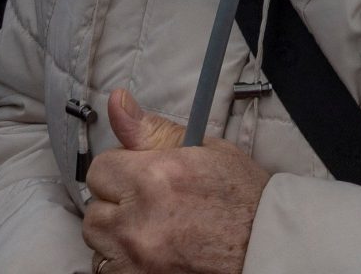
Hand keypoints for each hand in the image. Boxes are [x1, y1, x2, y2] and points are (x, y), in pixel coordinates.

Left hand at [81, 88, 268, 273]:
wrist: (266, 248)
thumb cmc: (243, 199)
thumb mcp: (206, 150)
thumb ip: (153, 130)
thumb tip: (116, 102)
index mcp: (154, 177)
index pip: (100, 169)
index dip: (120, 170)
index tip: (139, 177)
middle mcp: (139, 221)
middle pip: (94, 210)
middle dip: (116, 205)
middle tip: (149, 205)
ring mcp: (137, 259)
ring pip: (99, 242)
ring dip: (117, 235)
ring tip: (150, 229)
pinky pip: (108, 270)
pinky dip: (123, 262)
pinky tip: (150, 252)